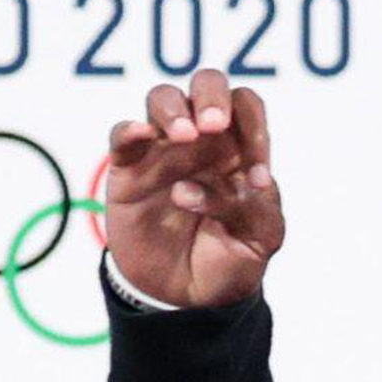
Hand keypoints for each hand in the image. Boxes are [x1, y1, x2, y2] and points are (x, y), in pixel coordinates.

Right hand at [96, 64, 281, 308]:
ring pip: (162, 99)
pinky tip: (143, 135)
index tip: (254, 176)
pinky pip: (123, 135)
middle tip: (214, 125)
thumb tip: (228, 180)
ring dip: (174, 109)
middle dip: (212, 96)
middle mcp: (202, 141)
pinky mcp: (129, 170)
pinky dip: (130, 129)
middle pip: (207, 85)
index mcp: (239, 149)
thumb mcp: (259, 241)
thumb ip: (255, 208)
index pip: (248, 108)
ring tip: (185, 136)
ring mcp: (163, 151)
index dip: (255, 128)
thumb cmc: (227, 261)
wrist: (185, 297)